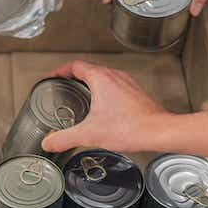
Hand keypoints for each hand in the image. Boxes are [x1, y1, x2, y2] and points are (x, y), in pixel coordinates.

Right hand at [39, 61, 175, 153]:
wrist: (159, 132)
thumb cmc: (131, 127)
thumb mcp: (89, 134)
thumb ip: (65, 138)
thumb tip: (49, 142)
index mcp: (101, 78)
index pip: (75, 65)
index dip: (61, 70)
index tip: (54, 76)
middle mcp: (115, 76)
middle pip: (89, 69)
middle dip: (74, 77)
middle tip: (64, 86)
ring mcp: (127, 84)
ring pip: (104, 77)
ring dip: (90, 84)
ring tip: (82, 96)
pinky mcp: (135, 93)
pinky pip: (115, 86)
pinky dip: (105, 92)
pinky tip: (103, 108)